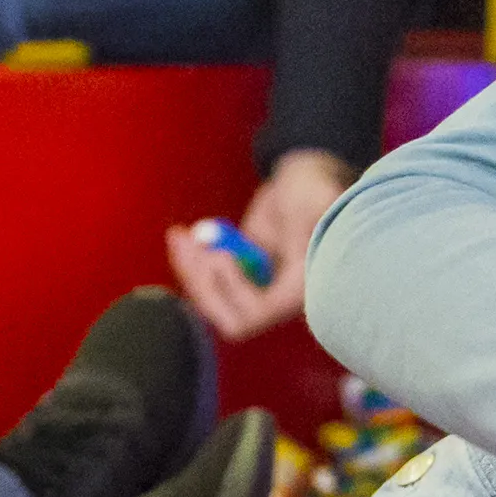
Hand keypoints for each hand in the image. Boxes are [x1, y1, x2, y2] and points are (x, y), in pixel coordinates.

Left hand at [165, 148, 352, 341]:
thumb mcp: (316, 203)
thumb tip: (304, 244)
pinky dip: (190, 263)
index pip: (257, 313)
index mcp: (301, 289)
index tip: (223, 254)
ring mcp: (258, 290)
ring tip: (179, 236)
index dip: (233, 289)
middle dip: (203, 284)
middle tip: (188, 245)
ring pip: (214, 303)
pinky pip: (209, 285)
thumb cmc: (315, 188)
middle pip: (230, 317)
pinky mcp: (241, 275)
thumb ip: (308, 226)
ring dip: (191, 271)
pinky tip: (181, 236)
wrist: (304, 179)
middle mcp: (279, 299)